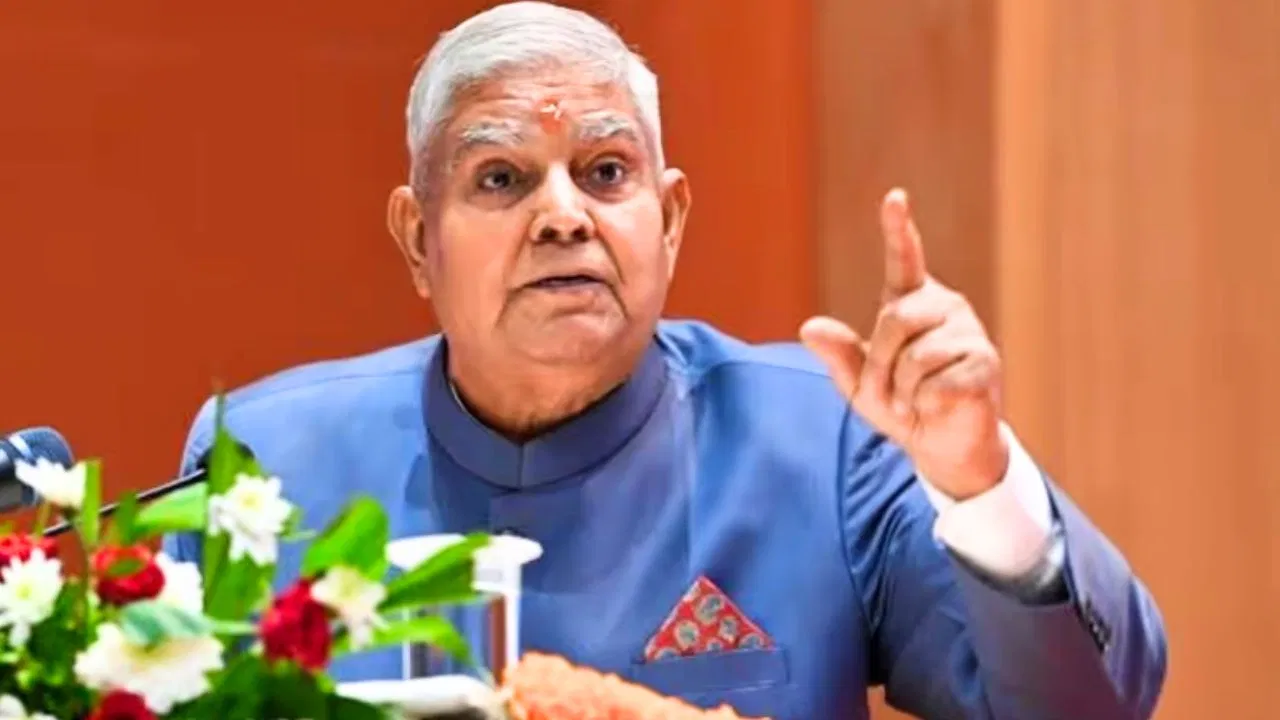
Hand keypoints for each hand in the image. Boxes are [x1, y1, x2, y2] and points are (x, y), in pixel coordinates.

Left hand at [800, 188, 1007, 499]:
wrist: (943, 446)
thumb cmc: (903, 407)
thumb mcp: (860, 384)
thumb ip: (839, 354)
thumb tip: (809, 327)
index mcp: (911, 304)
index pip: (903, 260)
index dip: (898, 228)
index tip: (894, 198)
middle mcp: (944, 307)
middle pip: (894, 319)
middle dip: (881, 365)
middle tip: (888, 393)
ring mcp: (969, 332)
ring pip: (916, 355)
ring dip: (903, 391)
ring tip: (915, 402)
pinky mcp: (986, 362)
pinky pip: (937, 382)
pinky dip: (926, 405)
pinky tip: (939, 407)